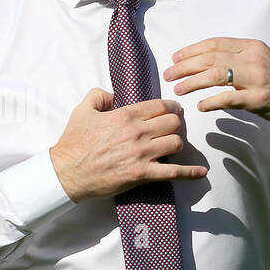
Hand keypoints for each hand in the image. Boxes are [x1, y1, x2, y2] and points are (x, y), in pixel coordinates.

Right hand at [50, 88, 207, 201]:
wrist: (67, 172)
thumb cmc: (74, 142)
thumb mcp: (82, 110)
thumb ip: (99, 95)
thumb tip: (113, 95)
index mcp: (125, 115)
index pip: (160, 106)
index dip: (171, 106)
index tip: (174, 109)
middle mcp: (138, 133)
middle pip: (173, 123)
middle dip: (174, 124)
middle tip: (172, 127)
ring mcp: (142, 154)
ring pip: (176, 143)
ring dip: (176, 143)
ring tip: (171, 145)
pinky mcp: (142, 174)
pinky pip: (174, 172)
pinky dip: (190, 172)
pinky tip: (201, 171)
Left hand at [163, 37, 269, 127]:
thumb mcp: (260, 59)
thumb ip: (236, 57)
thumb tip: (205, 60)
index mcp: (251, 47)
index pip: (215, 43)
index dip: (192, 50)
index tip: (175, 57)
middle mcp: (252, 59)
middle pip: (210, 58)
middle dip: (185, 66)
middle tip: (168, 75)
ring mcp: (256, 79)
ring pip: (215, 75)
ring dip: (192, 82)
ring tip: (177, 90)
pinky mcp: (259, 99)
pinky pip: (229, 99)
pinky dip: (211, 102)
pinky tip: (200, 106)